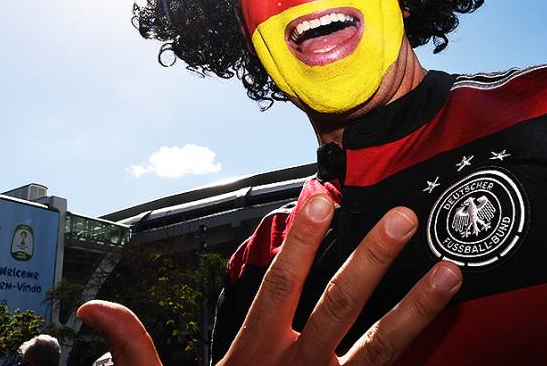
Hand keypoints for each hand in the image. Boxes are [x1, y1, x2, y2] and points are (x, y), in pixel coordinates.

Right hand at [77, 194, 461, 364]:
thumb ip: (137, 350)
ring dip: (416, 307)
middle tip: (402, 220)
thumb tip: (96, 309)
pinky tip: (449, 333)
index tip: (320, 197)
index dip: (299, 240)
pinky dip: (421, 358)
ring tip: (451, 273)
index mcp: (256, 355)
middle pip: (339, 305)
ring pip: (381, 346)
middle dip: (371, 259)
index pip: (278, 285)